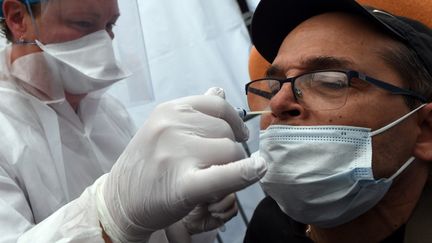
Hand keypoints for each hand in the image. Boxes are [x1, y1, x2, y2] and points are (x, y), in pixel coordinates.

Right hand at [96, 88, 266, 241]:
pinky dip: (245, 173)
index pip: (217, 105)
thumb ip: (194, 110)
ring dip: (229, 168)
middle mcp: (172, 126)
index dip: (233, 120)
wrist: (119, 200)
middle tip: (209, 167)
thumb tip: (220, 90)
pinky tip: (257, 170)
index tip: (236, 135)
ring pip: (230, 151)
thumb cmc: (146, 164)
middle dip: (227, 150)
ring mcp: (177, 154)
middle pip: (226, 131)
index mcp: (169, 110)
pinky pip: (225, 174)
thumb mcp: (163, 127)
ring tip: (207, 179)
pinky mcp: (184, 184)